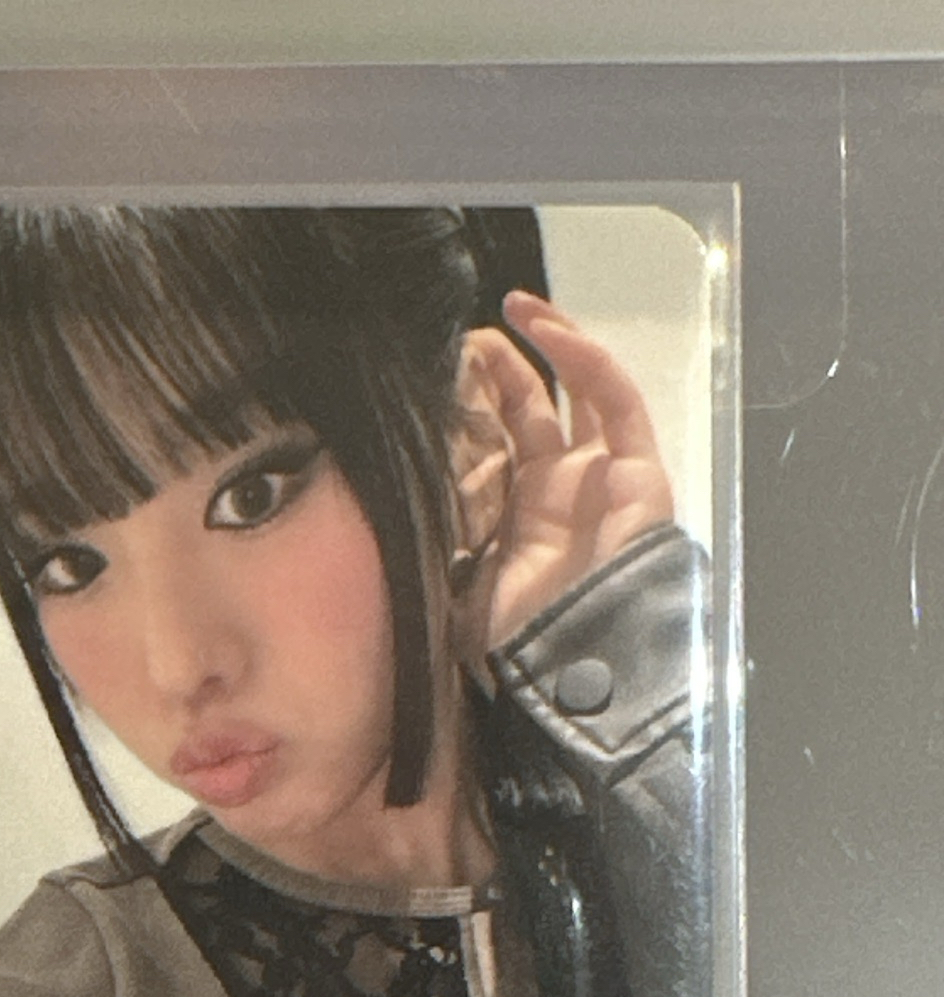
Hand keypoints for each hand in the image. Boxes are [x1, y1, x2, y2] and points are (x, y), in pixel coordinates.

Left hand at [450, 290, 673, 675]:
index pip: (496, 446)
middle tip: (467, 340)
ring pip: (579, 395)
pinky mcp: (639, 472)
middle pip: (534, 412)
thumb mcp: (451, 591)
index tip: (438, 375)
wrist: (575, 663)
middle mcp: (559, 493)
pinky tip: (545, 332)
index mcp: (516, 519)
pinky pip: (616, 402)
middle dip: (504, 371)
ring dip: (549, 348)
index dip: (474, 408)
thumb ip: (431, 552)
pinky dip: (585, 360)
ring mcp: (600, 479)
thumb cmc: (517, 640)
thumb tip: (379, 522)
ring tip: (511, 310)